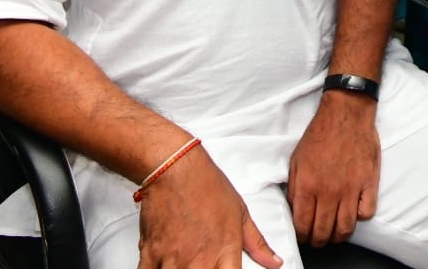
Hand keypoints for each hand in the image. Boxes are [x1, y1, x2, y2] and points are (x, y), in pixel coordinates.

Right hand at [137, 145, 280, 268]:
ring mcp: (174, 259)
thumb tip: (275, 262)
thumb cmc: (207, 185)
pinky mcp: (151, 255)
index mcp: (226, 250)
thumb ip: (257, 243)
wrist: (175, 168)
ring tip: (182, 263)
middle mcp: (200, 259)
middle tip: (201, 263)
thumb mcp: (240, 212)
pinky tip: (164, 264)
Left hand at [288, 91, 379, 246]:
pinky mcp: (369, 182)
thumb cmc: (320, 133)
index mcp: (307, 185)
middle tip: (318, 237)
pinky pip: (366, 213)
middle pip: (323, 233)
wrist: (346, 112)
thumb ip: (293, 186)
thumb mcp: (296, 158)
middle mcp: (328, 191)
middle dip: (318, 240)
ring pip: (345, 229)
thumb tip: (294, 208)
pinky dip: (360, 217)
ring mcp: (351, 189)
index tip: (303, 235)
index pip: (302, 226)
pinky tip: (354, 210)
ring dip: (338, 235)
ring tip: (335, 231)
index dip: (301, 236)